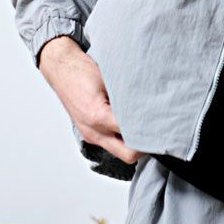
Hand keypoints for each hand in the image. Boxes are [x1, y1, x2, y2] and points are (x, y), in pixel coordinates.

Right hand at [38, 36, 146, 165]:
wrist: (61, 68)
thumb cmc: (83, 70)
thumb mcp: (111, 79)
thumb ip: (128, 97)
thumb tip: (150, 106)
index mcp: (99, 116)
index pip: (132, 136)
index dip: (149, 133)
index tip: (163, 125)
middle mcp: (93, 131)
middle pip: (128, 155)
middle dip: (144, 146)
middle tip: (157, 131)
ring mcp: (89, 134)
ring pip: (119, 151)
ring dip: (132, 143)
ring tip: (145, 126)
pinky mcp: (88, 133)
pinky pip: (110, 143)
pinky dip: (122, 138)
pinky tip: (130, 123)